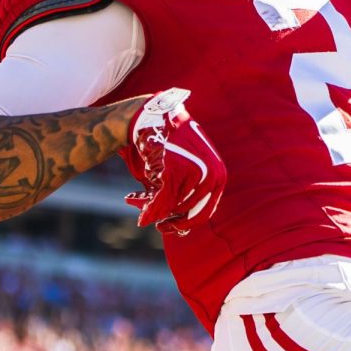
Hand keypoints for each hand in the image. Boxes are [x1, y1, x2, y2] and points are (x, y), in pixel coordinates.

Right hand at [122, 88, 226, 234]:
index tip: (167, 226)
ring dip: (152, 207)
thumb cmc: (171, 146)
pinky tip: (131, 198)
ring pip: (171, 207)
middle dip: (166, 218)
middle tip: (149, 218)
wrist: (154, 119)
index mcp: (218, 175)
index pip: (204, 212)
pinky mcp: (174, 173)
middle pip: (186, 212)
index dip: (184, 223)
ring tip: (136, 198)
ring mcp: (194, 175)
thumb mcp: (188, 170)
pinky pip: (160, 201)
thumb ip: (188, 196)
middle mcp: (211, 176)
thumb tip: (182, 231)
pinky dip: (147, 206)